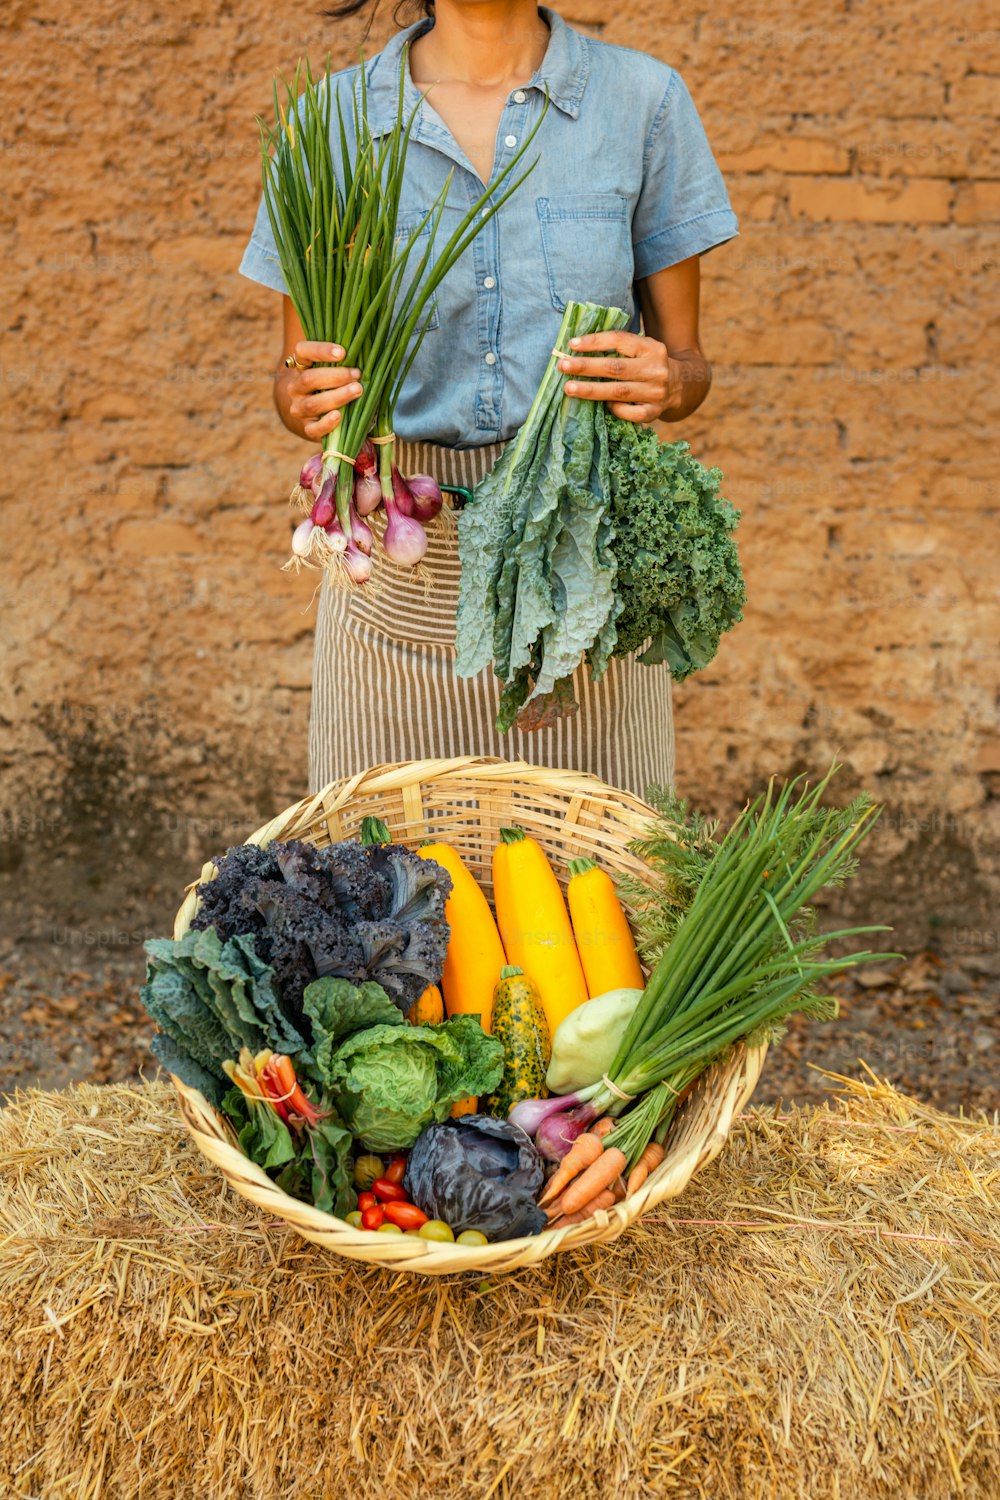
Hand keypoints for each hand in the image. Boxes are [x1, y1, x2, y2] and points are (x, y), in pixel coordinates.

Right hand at [282, 340, 363, 441]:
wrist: (313, 415)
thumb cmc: (330, 386)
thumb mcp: (332, 371)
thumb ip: (342, 363)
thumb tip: (367, 355)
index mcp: (301, 367)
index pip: (303, 352)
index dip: (320, 350)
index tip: (342, 352)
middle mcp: (295, 387)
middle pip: (309, 379)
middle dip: (336, 376)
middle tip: (357, 374)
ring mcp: (299, 409)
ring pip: (312, 404)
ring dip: (337, 396)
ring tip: (357, 391)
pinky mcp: (306, 428)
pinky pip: (313, 428)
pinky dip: (326, 423)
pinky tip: (339, 415)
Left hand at [557, 330, 681, 422]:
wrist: (681, 385)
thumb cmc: (648, 364)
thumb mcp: (641, 348)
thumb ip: (618, 347)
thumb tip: (577, 348)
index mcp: (650, 347)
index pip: (620, 340)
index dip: (595, 342)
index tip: (572, 344)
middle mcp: (655, 369)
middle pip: (616, 368)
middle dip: (586, 367)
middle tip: (563, 366)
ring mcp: (656, 392)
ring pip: (619, 392)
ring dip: (591, 390)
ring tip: (569, 388)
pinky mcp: (655, 412)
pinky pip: (631, 413)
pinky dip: (615, 409)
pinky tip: (603, 406)